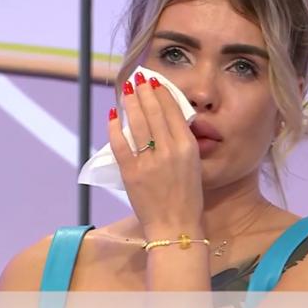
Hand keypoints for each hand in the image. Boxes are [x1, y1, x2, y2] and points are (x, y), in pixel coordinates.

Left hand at [108, 71, 203, 237]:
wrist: (175, 228)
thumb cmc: (188, 199)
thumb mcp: (195, 166)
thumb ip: (182, 145)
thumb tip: (166, 122)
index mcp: (188, 148)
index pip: (173, 112)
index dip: (162, 94)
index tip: (155, 82)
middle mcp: (170, 151)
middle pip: (154, 113)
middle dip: (144, 92)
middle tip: (138, 79)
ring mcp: (149, 162)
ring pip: (137, 124)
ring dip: (131, 103)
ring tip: (126, 90)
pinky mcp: (131, 173)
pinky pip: (120, 144)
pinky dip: (115, 128)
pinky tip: (113, 116)